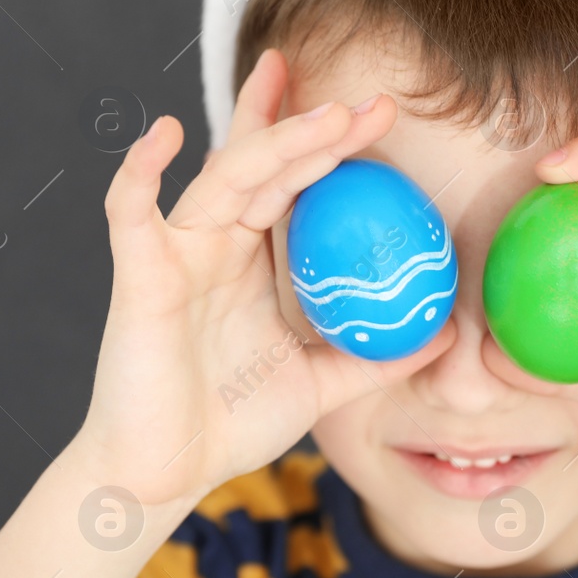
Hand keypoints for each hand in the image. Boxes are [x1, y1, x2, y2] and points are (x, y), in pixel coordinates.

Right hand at [76, 49, 456, 506]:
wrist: (164, 474)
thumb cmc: (229, 426)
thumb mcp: (321, 386)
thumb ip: (375, 358)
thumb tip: (447, 334)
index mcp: (250, 260)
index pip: (293, 183)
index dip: (330, 144)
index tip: (382, 115)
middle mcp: (214, 245)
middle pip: (264, 165)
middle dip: (314, 126)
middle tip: (369, 102)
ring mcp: (176, 255)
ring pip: (224, 179)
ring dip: (271, 140)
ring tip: (326, 116)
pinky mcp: (139, 277)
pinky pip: (130, 211)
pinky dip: (140, 171)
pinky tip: (163, 133)